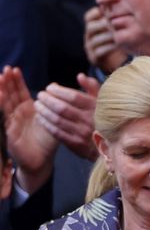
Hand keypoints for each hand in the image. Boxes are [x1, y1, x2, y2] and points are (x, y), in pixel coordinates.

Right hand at [0, 66, 56, 190]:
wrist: (40, 161)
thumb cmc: (47, 141)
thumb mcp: (54, 121)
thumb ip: (57, 108)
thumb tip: (63, 93)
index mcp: (26, 110)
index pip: (19, 92)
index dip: (17, 81)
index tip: (15, 69)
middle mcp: (17, 114)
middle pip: (10, 95)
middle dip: (7, 82)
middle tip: (6, 69)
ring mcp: (11, 122)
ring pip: (4, 103)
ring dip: (2, 91)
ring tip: (0, 79)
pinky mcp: (9, 131)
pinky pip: (4, 117)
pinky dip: (2, 106)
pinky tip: (1, 96)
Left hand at [35, 75, 100, 160]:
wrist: (115, 144)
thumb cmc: (105, 119)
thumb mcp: (103, 101)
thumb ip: (92, 87)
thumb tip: (80, 76)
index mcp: (96, 108)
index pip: (73, 96)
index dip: (58, 90)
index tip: (50, 87)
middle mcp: (89, 120)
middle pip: (62, 108)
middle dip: (47, 100)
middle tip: (40, 95)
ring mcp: (82, 133)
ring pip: (57, 120)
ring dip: (44, 111)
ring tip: (38, 105)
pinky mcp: (77, 145)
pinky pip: (57, 133)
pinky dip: (46, 124)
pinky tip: (41, 118)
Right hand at [83, 7, 126, 74]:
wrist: (114, 60)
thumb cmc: (117, 38)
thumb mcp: (115, 26)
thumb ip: (116, 15)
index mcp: (91, 24)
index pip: (89, 16)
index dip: (99, 12)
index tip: (111, 13)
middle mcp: (88, 34)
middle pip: (91, 26)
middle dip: (105, 24)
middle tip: (118, 24)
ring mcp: (90, 46)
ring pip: (96, 39)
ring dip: (110, 36)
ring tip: (120, 35)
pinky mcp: (94, 57)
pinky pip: (100, 51)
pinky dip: (111, 47)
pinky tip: (120, 45)